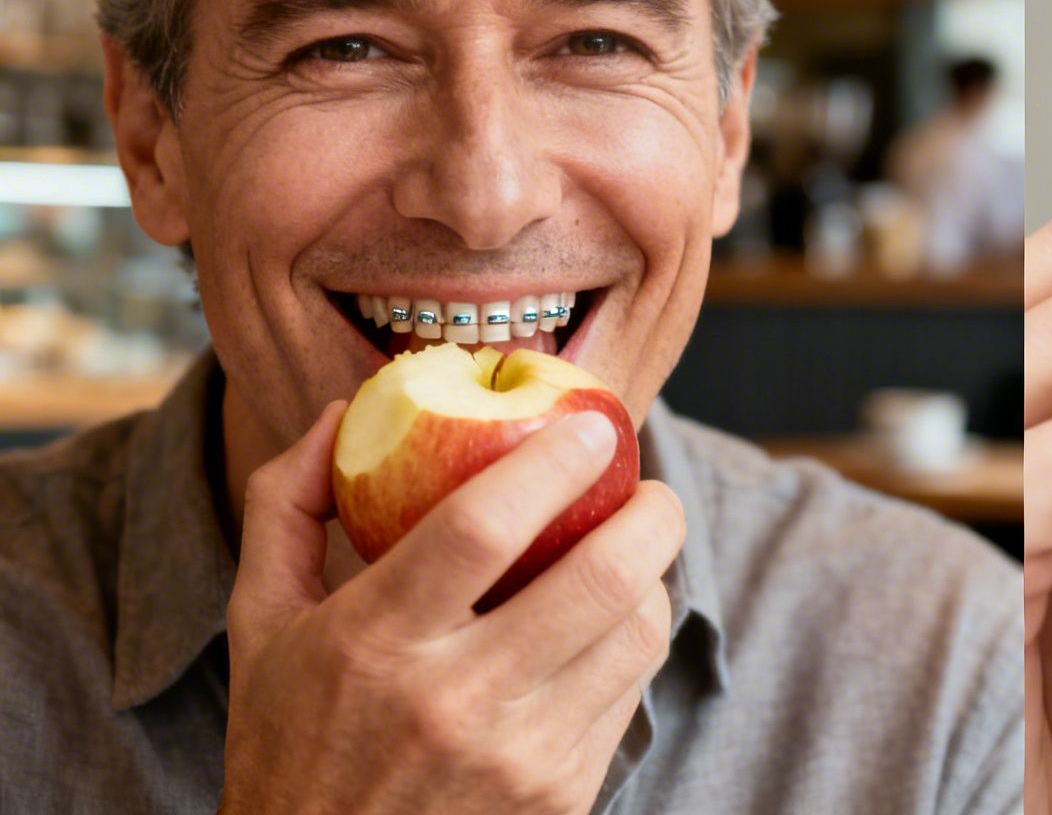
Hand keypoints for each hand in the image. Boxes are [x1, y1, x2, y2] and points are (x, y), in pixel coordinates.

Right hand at [219, 400, 685, 814]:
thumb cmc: (289, 740)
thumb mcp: (259, 626)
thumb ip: (287, 508)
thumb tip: (344, 413)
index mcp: (371, 641)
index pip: (483, 525)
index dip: (554, 462)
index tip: (591, 428)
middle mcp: (452, 700)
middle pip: (599, 578)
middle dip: (653, 514)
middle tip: (652, 489)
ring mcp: (516, 756)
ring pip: (636, 636)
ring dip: (654, 579)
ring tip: (636, 551)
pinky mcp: (559, 797)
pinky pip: (629, 695)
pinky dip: (632, 646)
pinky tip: (611, 625)